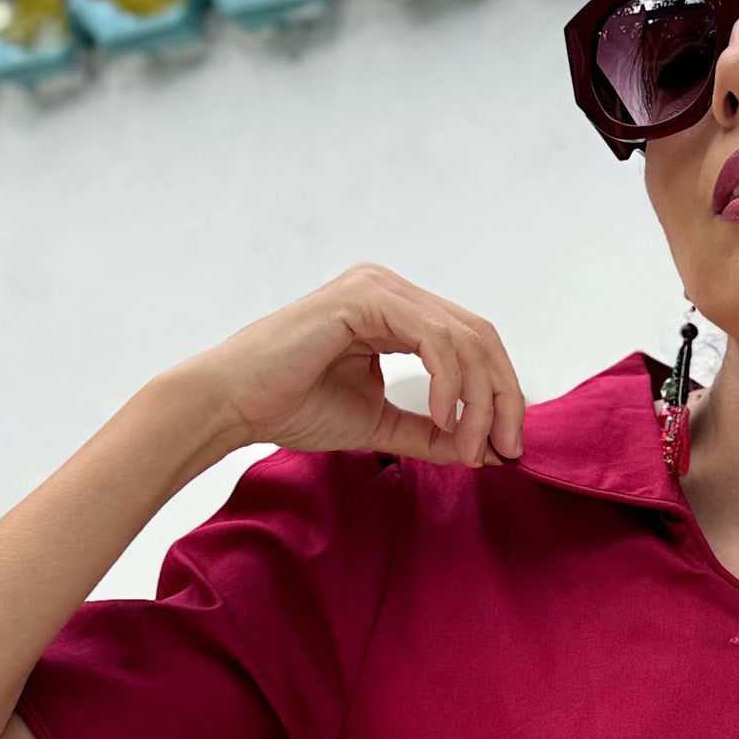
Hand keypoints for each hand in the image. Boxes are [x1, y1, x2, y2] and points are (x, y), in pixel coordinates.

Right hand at [169, 263, 526, 467]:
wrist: (234, 403)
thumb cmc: (292, 407)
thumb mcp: (379, 424)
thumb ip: (430, 432)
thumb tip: (483, 451)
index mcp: (398, 312)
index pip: (472, 346)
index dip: (499, 397)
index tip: (504, 451)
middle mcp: (393, 290)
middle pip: (480, 337)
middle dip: (502, 399)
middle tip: (505, 451)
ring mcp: (379, 287)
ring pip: (464, 337)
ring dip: (478, 400)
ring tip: (469, 446)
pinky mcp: (365, 297)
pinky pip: (434, 339)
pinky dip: (448, 383)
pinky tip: (442, 419)